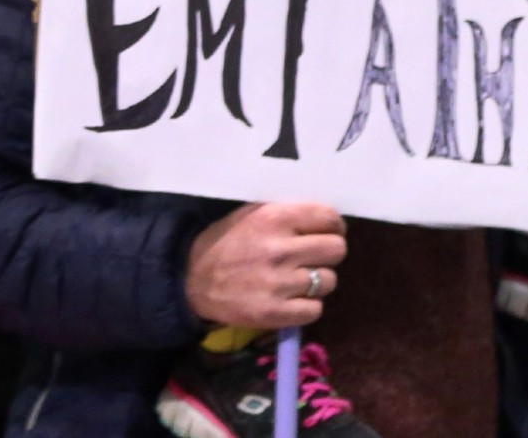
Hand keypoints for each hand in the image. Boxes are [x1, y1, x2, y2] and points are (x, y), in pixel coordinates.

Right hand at [185, 202, 346, 328]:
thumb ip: (291, 213)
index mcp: (276, 218)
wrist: (190, 279)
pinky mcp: (272, 314)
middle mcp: (280, 249)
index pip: (330, 218)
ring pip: (329, 281)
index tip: (327, 233)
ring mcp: (278, 284)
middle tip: (313, 258)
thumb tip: (328, 219)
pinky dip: (307, 307)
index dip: (334, 226)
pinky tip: (292, 300)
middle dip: (328, 254)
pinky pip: (315, 310)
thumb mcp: (255, 213)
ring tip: (298, 280)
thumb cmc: (227, 241)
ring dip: (317, 282)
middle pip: (337, 250)